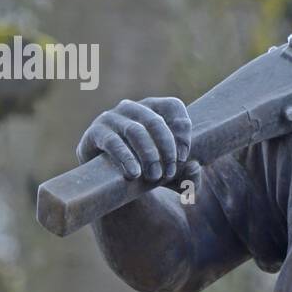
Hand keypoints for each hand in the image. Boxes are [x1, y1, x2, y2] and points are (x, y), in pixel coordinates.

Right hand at [76, 96, 199, 189]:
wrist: (113, 184)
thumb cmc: (150, 175)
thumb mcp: (175, 179)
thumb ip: (191, 177)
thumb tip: (195, 166)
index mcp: (154, 109)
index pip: (173, 106)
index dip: (182, 132)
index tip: (183, 157)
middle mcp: (133, 108)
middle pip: (156, 121)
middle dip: (166, 149)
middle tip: (169, 172)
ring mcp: (112, 118)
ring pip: (136, 131)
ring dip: (149, 155)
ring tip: (154, 176)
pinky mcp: (96, 133)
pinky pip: (113, 142)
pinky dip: (126, 158)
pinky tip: (134, 174)